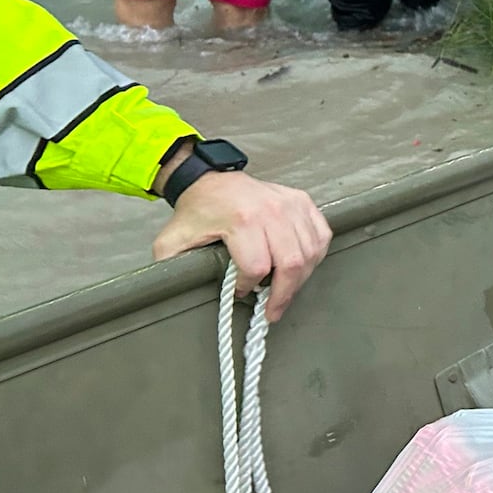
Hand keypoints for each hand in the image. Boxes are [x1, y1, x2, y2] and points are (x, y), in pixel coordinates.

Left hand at [152, 170, 331, 320]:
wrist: (212, 181)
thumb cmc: (197, 212)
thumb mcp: (171, 242)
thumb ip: (173, 269)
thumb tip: (180, 295)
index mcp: (242, 220)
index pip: (258, 267)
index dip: (249, 287)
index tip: (240, 293)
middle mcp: (272, 210)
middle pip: (291, 263)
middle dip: (283, 294)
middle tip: (272, 310)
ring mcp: (291, 204)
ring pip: (310, 253)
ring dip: (300, 278)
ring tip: (285, 290)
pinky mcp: (302, 202)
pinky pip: (321, 236)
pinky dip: (315, 255)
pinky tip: (301, 266)